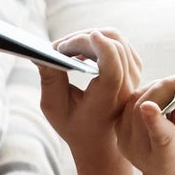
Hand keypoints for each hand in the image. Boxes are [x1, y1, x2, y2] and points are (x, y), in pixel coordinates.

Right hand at [40, 31, 143, 167]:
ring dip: (89, 36)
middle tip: (58, 48)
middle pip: (113, 46)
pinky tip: (82, 50)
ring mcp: (134, 76)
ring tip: (67, 49)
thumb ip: (50, 80)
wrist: (100, 138)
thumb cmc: (74, 125)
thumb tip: (40, 55)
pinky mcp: (134, 67)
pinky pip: (119, 42)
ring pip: (117, 39)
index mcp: (107, 100)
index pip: (112, 70)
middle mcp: (126, 87)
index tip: (87, 36)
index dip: (103, 49)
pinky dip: (99, 40)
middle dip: (83, 39)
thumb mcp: (54, 108)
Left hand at [115, 71, 174, 174]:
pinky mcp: (119, 129)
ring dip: (157, 86)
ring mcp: (125, 139)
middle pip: (145, 111)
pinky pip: (131, 100)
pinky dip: (148, 90)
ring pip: (136, 101)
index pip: (159, 138)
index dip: (154, 121)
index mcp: (165, 158)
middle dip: (166, 88)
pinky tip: (164, 90)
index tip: (149, 107)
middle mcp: (139, 150)